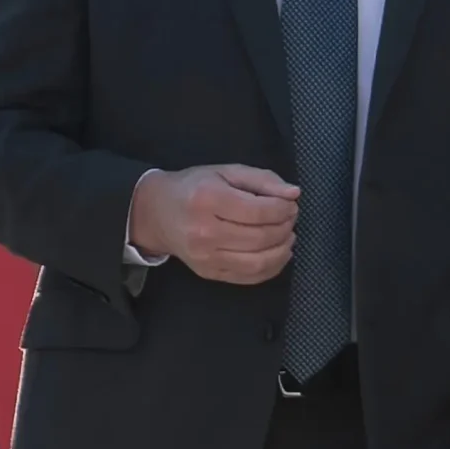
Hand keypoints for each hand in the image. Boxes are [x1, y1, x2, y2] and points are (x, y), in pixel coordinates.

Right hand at [128, 164, 299, 284]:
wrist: (155, 213)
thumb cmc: (193, 187)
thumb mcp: (225, 171)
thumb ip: (261, 179)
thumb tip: (293, 193)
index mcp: (208, 199)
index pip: (258, 211)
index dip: (283, 209)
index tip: (291, 204)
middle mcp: (204, 232)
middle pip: (260, 237)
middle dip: (285, 227)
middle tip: (291, 218)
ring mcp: (205, 257)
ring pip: (258, 262)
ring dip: (282, 250)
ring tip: (288, 236)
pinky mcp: (208, 273)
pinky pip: (248, 277)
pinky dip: (271, 268)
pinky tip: (278, 254)